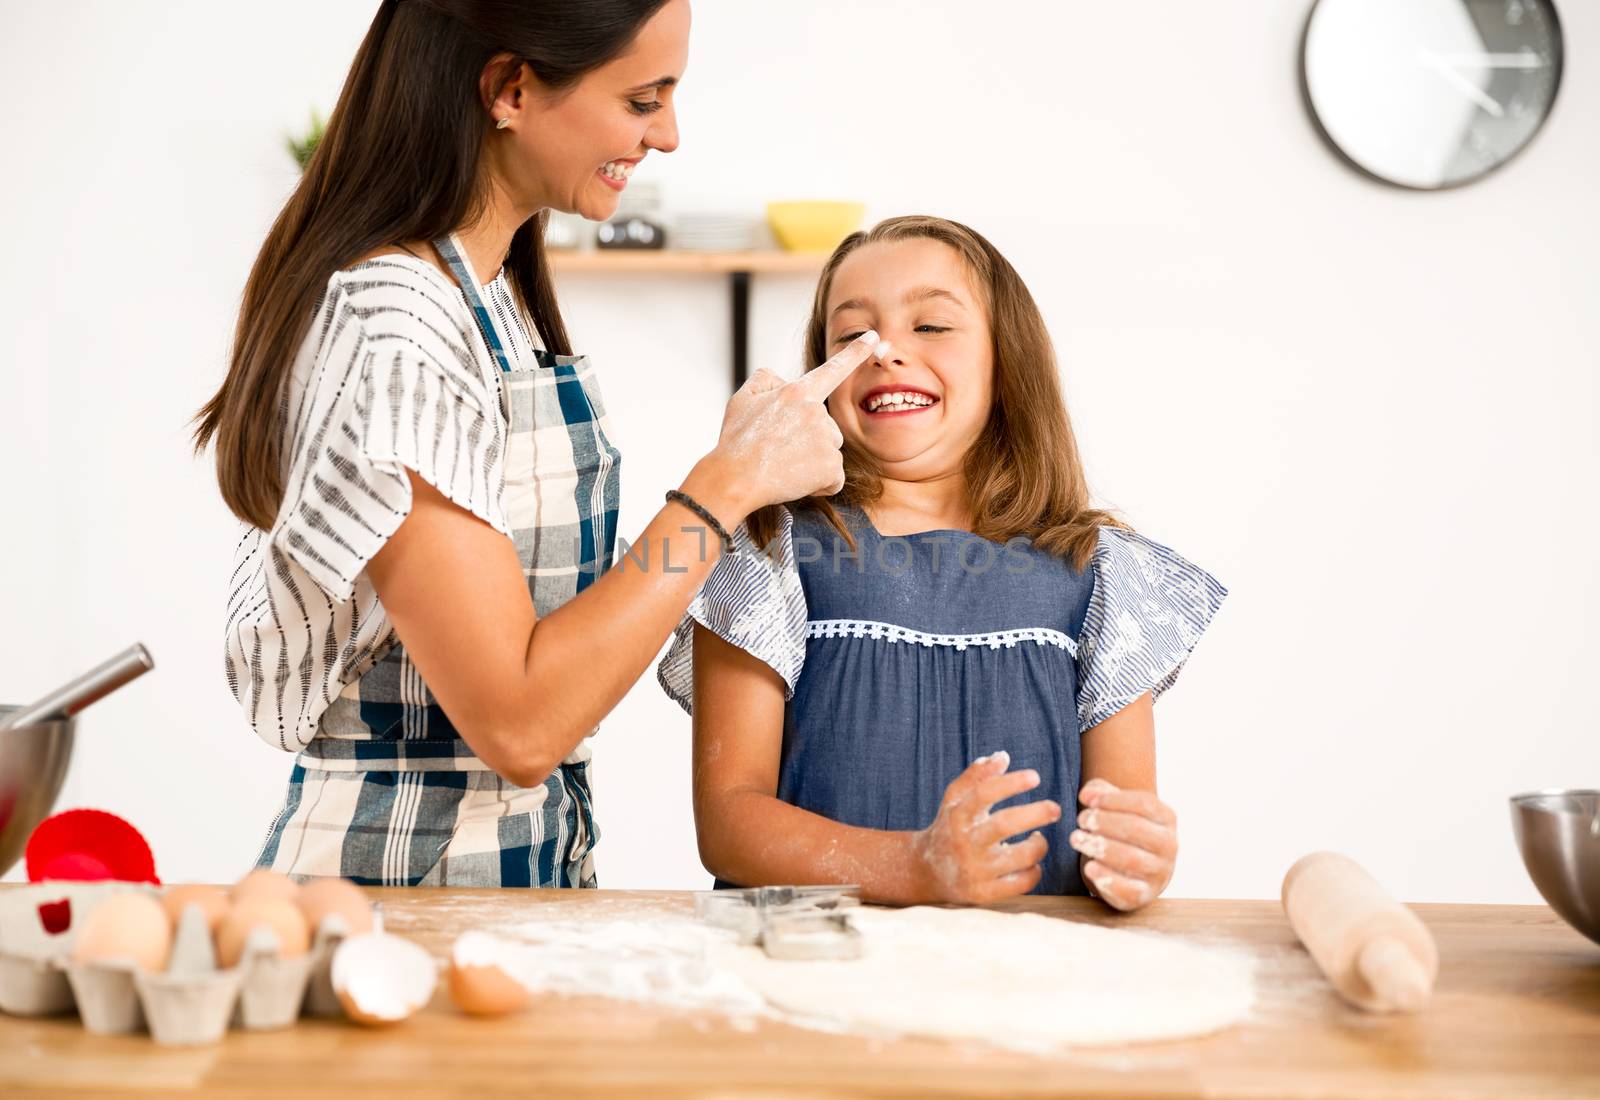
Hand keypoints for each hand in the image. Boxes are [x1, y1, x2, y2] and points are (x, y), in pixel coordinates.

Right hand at [707, 331, 882, 515]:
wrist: (734, 479)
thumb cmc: (736, 441)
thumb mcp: (742, 398)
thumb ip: (766, 380)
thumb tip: (785, 382)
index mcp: (798, 392)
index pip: (833, 369)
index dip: (856, 352)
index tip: (873, 336)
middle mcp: (817, 412)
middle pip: (826, 427)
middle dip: (809, 439)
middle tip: (778, 450)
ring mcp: (826, 439)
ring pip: (829, 451)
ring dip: (813, 461)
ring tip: (784, 466)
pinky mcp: (830, 466)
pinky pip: (833, 478)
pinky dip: (819, 483)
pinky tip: (796, 481)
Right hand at [911, 751, 1062, 904]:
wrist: (926, 872)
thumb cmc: (949, 828)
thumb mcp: (954, 800)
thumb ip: (976, 776)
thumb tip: (1003, 756)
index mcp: (957, 815)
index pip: (984, 793)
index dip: (1011, 783)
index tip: (1035, 777)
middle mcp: (965, 842)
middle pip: (1005, 824)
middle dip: (1036, 813)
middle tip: (1055, 808)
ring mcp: (975, 870)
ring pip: (1020, 856)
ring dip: (1038, 846)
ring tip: (1039, 838)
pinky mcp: (984, 893)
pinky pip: (1021, 883)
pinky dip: (1034, 872)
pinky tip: (1033, 863)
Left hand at [1071, 778, 1176, 911]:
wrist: (1135, 869)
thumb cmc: (1123, 830)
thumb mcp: (1116, 806)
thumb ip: (1101, 793)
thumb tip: (1087, 795)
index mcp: (1166, 818)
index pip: (1144, 803)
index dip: (1113, 800)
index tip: (1088, 801)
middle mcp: (1169, 845)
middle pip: (1137, 829)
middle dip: (1104, 822)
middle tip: (1081, 820)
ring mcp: (1160, 872)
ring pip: (1132, 859)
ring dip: (1100, 847)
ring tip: (1077, 839)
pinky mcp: (1145, 894)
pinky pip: (1129, 890)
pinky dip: (1108, 879)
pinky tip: (1089, 867)